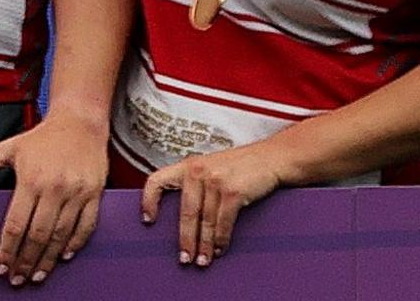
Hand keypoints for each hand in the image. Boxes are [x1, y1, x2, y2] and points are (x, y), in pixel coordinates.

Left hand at [0, 109, 106, 285]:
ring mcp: (76, 192)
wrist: (80, 122)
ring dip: (48, 259)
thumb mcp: (8, 148)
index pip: (16, 224)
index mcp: (31, 179)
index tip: (1, 266)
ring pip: (61, 235)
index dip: (7, 249)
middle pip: (38, 235)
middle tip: (18, 279)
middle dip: (26, 261)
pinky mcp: (95, 194)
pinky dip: (74, 244)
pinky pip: (86, 226)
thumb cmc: (42, 138)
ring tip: (38, 275)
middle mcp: (54, 187)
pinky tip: (63, 257)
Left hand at [136, 140, 288, 270]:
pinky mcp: (233, 192)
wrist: (271, 158)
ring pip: (205, 221)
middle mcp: (198, 171)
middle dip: (185, 239)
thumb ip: (196, 184)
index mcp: (188, 165)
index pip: (157, 180)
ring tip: (203, 260)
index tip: (148, 220)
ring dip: (204, 245)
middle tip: (184, 258)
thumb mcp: (211, 167)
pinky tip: (219, 249)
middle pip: (186, 212)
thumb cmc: (240, 166)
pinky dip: (220, 240)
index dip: (148, 200)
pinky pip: (223, 223)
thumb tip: (183, 217)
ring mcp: (216, 181)